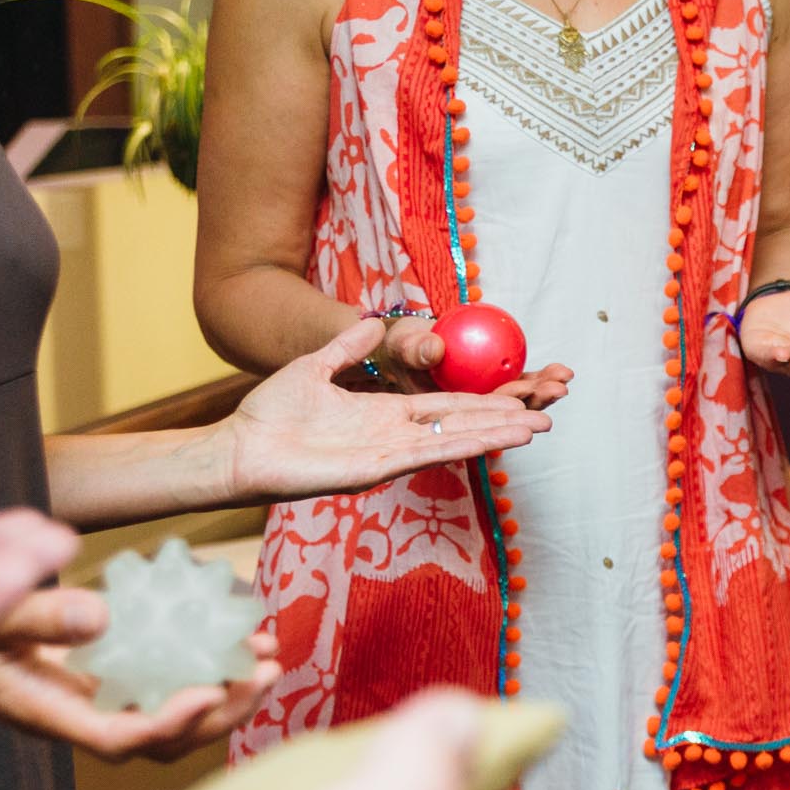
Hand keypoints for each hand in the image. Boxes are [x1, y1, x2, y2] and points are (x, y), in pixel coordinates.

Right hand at [0, 600, 279, 764]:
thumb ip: (36, 616)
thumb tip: (101, 617)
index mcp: (46, 712)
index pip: (119, 739)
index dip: (170, 723)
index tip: (212, 690)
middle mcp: (79, 716)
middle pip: (165, 738)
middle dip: (224, 710)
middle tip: (268, 670)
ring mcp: (96, 700)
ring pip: (173, 715)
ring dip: (227, 690)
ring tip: (267, 654)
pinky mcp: (107, 679)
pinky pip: (163, 684)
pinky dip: (203, 665)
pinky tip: (233, 638)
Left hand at [217, 320, 560, 504]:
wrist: (240, 447)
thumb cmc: (270, 414)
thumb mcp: (314, 367)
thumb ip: (346, 348)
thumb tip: (366, 321)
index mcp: (385, 414)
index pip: (446, 407)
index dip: (482, 403)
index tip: (517, 396)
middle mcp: (395, 436)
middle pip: (462, 425)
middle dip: (504, 421)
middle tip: (549, 415)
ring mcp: (389, 454)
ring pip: (455, 441)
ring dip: (497, 436)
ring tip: (537, 428)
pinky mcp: (377, 468)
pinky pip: (428, 453)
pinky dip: (465, 445)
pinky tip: (495, 439)